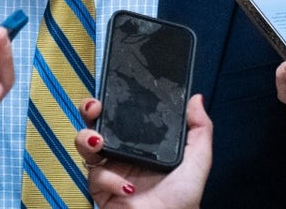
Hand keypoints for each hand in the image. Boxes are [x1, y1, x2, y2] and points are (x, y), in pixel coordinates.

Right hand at [73, 95, 212, 208]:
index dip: (115, 99)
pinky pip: (95, 175)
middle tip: (95, 107)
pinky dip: (109, 179)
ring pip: (85, 143)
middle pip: (97, 121)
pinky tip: (126, 186)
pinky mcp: (100, 187)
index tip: (115, 88)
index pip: (124, 113)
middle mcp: (123, 151)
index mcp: (142, 142)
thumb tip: (196, 98)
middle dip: (89, 109)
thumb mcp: (197, 161)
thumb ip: (200, 129)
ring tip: (97, 141)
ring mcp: (109, 167)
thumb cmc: (183, 198)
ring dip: (85, 137)